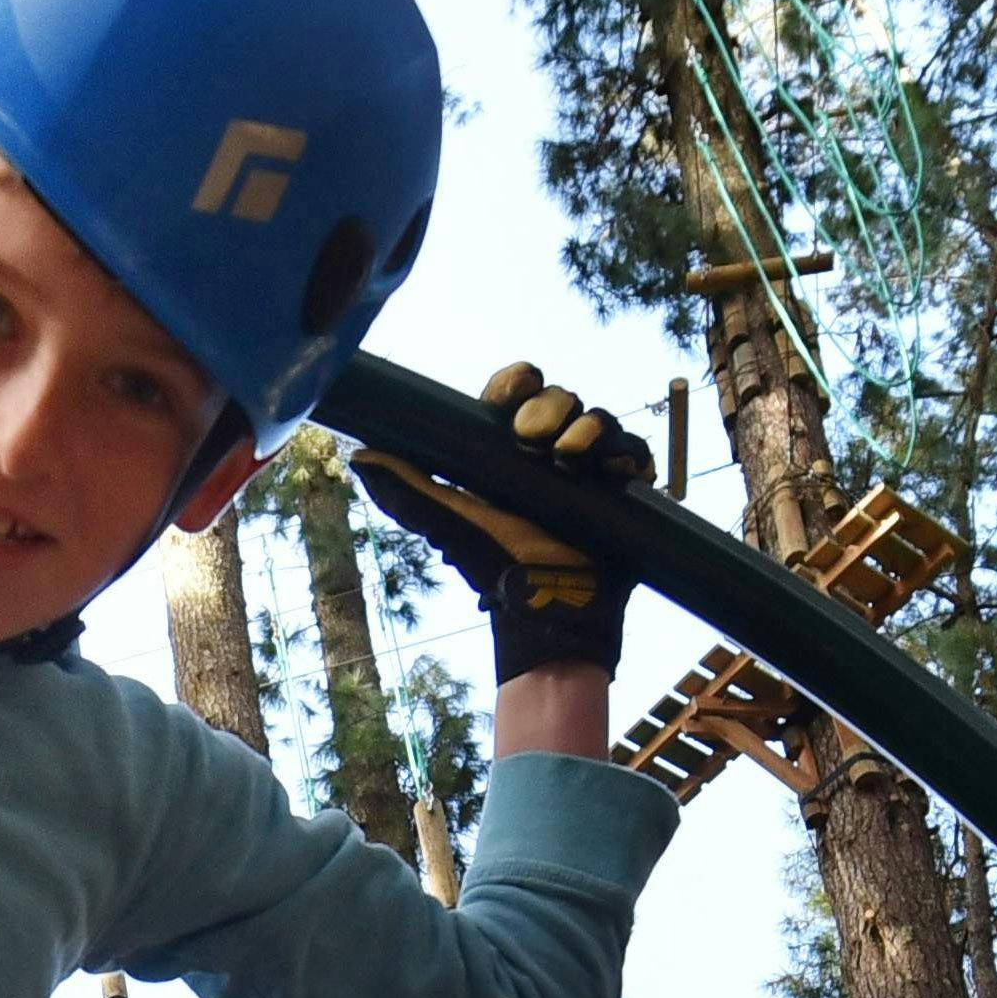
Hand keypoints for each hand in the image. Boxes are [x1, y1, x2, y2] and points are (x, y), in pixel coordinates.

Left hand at [353, 364, 653, 682]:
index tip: (513, 389)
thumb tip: (359, 454)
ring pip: (601, 419)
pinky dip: (628, 455)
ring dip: (589, 429)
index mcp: (509, 449)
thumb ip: (407, 489)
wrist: (549, 615)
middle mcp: (552, 452)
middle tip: (535, 438)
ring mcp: (592, 469)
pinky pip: (637, 453)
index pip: (517, 392)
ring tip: (572, 458)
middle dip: (552, 407)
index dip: (516, 382)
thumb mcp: (448, 522)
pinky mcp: (625, 491)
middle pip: (561, 398)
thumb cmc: (495, 566)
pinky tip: (615, 471)